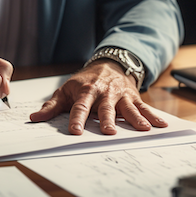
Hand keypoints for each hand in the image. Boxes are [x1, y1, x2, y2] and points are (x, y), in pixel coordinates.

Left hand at [29, 60, 166, 134]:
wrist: (109, 64)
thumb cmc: (85, 82)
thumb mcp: (65, 91)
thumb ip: (51, 106)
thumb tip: (34, 119)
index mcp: (86, 92)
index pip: (80, 107)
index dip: (77, 119)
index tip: (75, 132)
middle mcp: (104, 93)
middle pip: (105, 109)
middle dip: (107, 120)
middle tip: (109, 132)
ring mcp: (120, 95)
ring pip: (128, 108)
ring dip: (135, 119)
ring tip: (143, 130)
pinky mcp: (133, 98)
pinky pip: (143, 108)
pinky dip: (153, 116)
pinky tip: (160, 125)